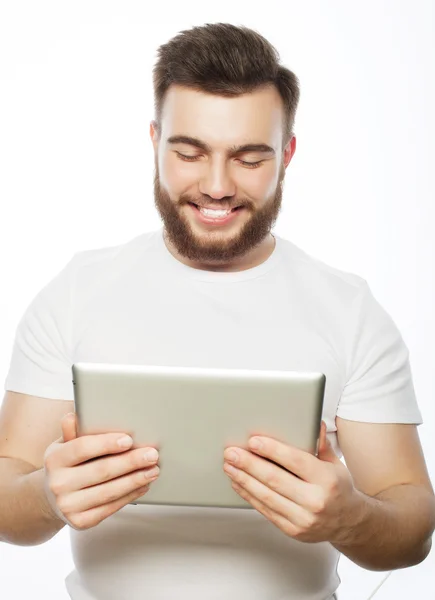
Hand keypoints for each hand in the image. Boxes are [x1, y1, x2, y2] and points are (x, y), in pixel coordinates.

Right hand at [43, 413, 159, 529]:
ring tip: (153, 470)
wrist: (51, 497)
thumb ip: (73, 432)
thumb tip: (72, 417)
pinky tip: (142, 485)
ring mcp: (68, 505)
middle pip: (101, 471)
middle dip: (131, 462)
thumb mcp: (65, 445)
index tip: (129, 440)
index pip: (82, 448)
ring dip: (135, 480)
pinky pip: (110, 507)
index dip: (107, 443)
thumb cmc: (66, 464)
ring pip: (109, 492)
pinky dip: (130, 496)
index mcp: (55, 459)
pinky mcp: (80, 522)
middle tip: (152, 454)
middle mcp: (58, 484)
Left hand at [223, 421, 362, 543]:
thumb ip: (321, 444)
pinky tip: (239, 483)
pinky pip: (265, 510)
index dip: (272, 450)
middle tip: (231, 452)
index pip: (296, 461)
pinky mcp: (293, 530)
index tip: (253, 441)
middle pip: (275, 479)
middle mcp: (316, 501)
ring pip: (266, 496)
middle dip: (249, 464)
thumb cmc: (338, 488)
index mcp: (328, 480)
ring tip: (230, 466)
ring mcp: (303, 519)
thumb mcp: (335, 463)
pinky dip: (249, 495)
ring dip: (244, 479)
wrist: (349, 522)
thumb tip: (314, 424)